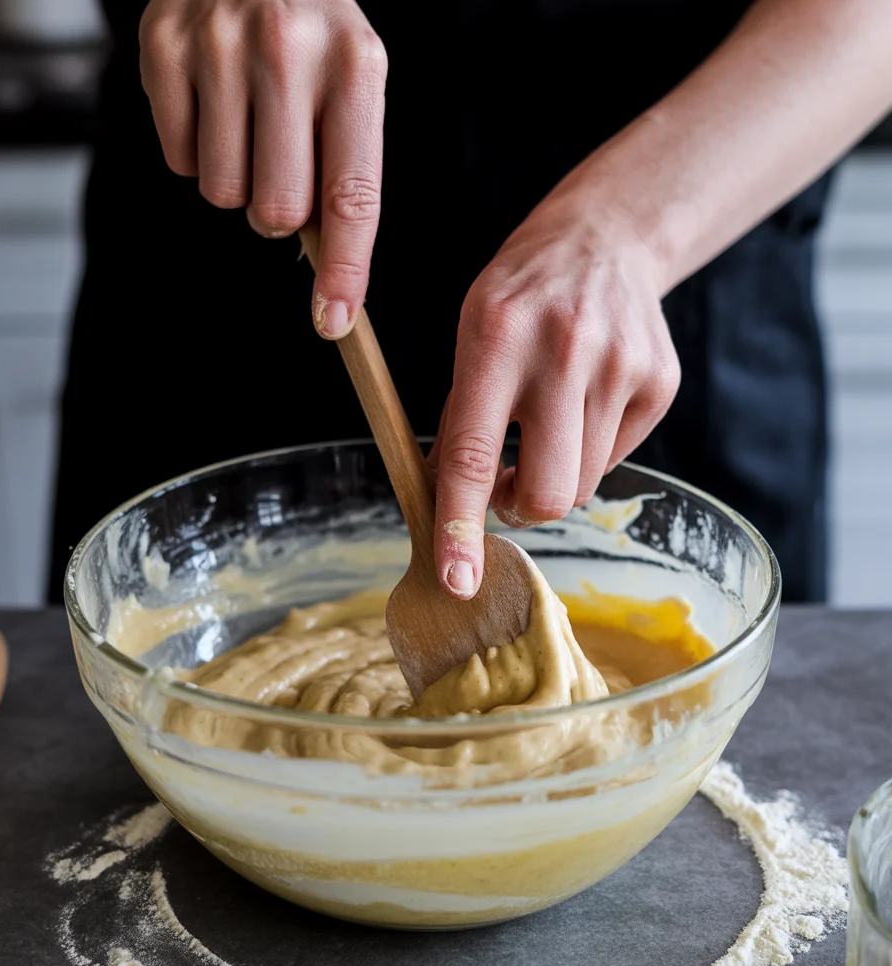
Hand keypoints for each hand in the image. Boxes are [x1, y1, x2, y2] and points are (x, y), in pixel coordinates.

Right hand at [139, 0, 386, 337]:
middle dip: (279, 212)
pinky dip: (196, 151)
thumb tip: (329, 279)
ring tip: (248, 125)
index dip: (344, 270)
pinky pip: (178, 161)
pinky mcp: (163, 46)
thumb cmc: (310, 33)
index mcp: (355, 66)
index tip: (333, 320)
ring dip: (236, 182)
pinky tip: (214, 106)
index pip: (352, 197)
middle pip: (277, 212)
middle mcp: (288, 51)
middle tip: (281, 166)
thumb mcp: (352, 84)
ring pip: (222, 194)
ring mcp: (218, 45)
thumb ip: (345, 171)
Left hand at [428, 169, 679, 598]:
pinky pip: (614, 460)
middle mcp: (564, 353)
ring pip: (582, 486)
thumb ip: (461, 418)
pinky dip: (591, 449)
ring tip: (546, 427)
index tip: (457, 581)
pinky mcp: (661, 382)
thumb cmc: (521, 296)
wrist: (605, 239)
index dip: (460, 525)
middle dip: (521, 510)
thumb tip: (450, 505)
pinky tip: (586, 400)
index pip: (472, 454)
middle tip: (506, 488)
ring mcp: (621, 367)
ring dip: (554, 476)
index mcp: (497, 338)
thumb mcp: (470, 334)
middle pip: (547, 494)